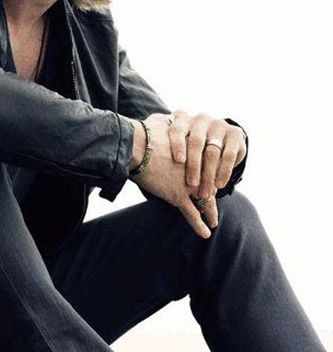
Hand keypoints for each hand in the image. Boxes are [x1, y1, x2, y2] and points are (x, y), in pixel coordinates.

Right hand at [130, 114, 216, 238]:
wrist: (137, 146)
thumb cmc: (145, 132)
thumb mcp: (162, 121)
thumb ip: (169, 122)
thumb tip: (167, 118)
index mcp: (195, 150)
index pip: (208, 163)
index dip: (210, 171)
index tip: (212, 177)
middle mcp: (198, 167)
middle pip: (210, 183)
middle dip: (212, 192)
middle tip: (215, 200)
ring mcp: (190, 183)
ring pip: (205, 201)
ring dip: (210, 212)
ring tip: (214, 222)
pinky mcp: (179, 196)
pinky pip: (192, 214)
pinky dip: (199, 225)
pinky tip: (206, 233)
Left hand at [167, 110, 246, 200]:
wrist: (219, 141)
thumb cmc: (188, 148)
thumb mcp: (177, 145)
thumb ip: (166, 151)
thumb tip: (150, 170)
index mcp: (183, 118)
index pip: (178, 128)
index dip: (178, 144)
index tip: (178, 161)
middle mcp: (200, 119)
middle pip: (196, 142)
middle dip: (194, 165)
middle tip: (191, 184)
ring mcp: (218, 124)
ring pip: (212, 151)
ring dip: (208, 174)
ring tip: (205, 193)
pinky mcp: (235, 133)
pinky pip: (229, 155)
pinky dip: (224, 172)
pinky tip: (219, 185)